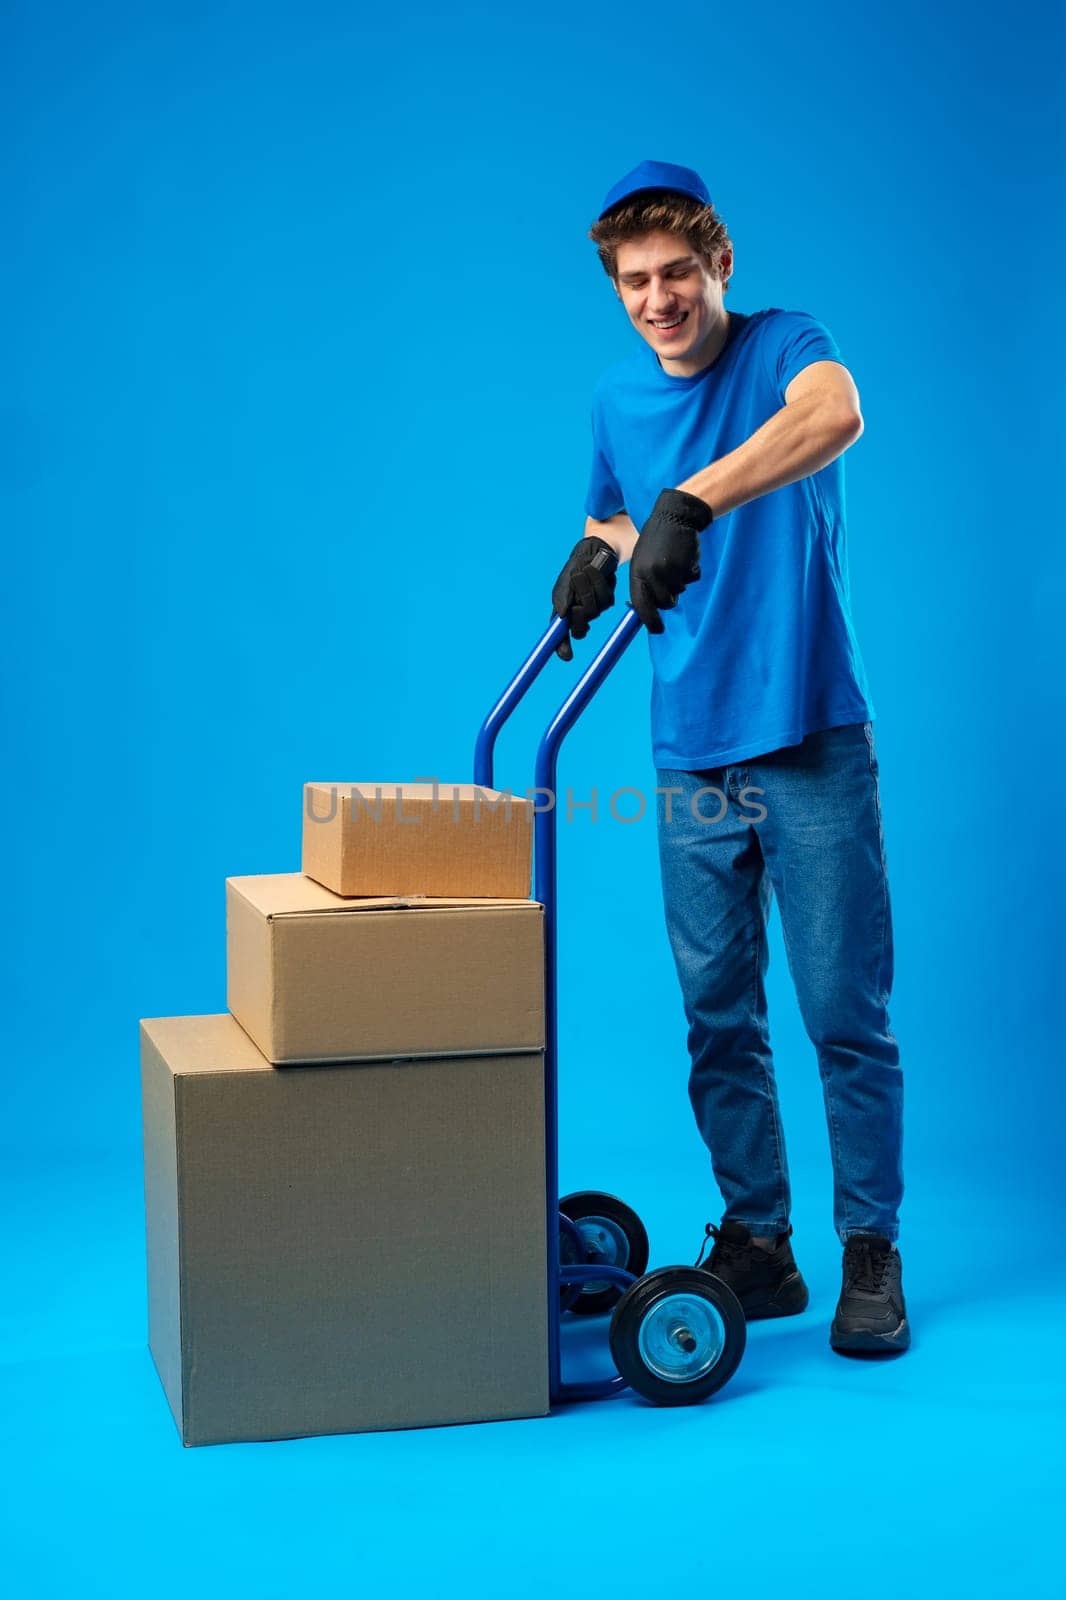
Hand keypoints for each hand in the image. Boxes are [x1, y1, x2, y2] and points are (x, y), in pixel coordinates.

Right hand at [551, 536, 618, 659]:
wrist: (597, 549)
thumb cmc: (578, 562)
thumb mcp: (567, 577)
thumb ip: (562, 595)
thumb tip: (560, 615)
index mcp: (563, 609)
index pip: (561, 633)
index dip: (562, 646)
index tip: (566, 656)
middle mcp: (577, 611)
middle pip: (579, 628)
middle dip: (579, 614)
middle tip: (577, 600)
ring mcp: (593, 607)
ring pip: (595, 611)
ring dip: (591, 589)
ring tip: (586, 571)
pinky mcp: (607, 599)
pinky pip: (607, 600)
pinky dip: (601, 584)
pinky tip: (599, 573)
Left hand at [630, 488, 712, 632]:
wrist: (675, 516)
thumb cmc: (657, 540)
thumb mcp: (643, 560)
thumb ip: (644, 583)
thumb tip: (646, 610)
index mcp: (637, 573)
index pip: (642, 605)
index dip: (650, 620)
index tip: (657, 629)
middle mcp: (652, 574)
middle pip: (665, 603)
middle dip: (669, 597)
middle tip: (670, 578)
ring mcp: (670, 570)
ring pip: (679, 591)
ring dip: (680, 581)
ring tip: (675, 560)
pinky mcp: (686, 565)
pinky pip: (692, 579)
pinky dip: (691, 571)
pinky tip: (685, 556)